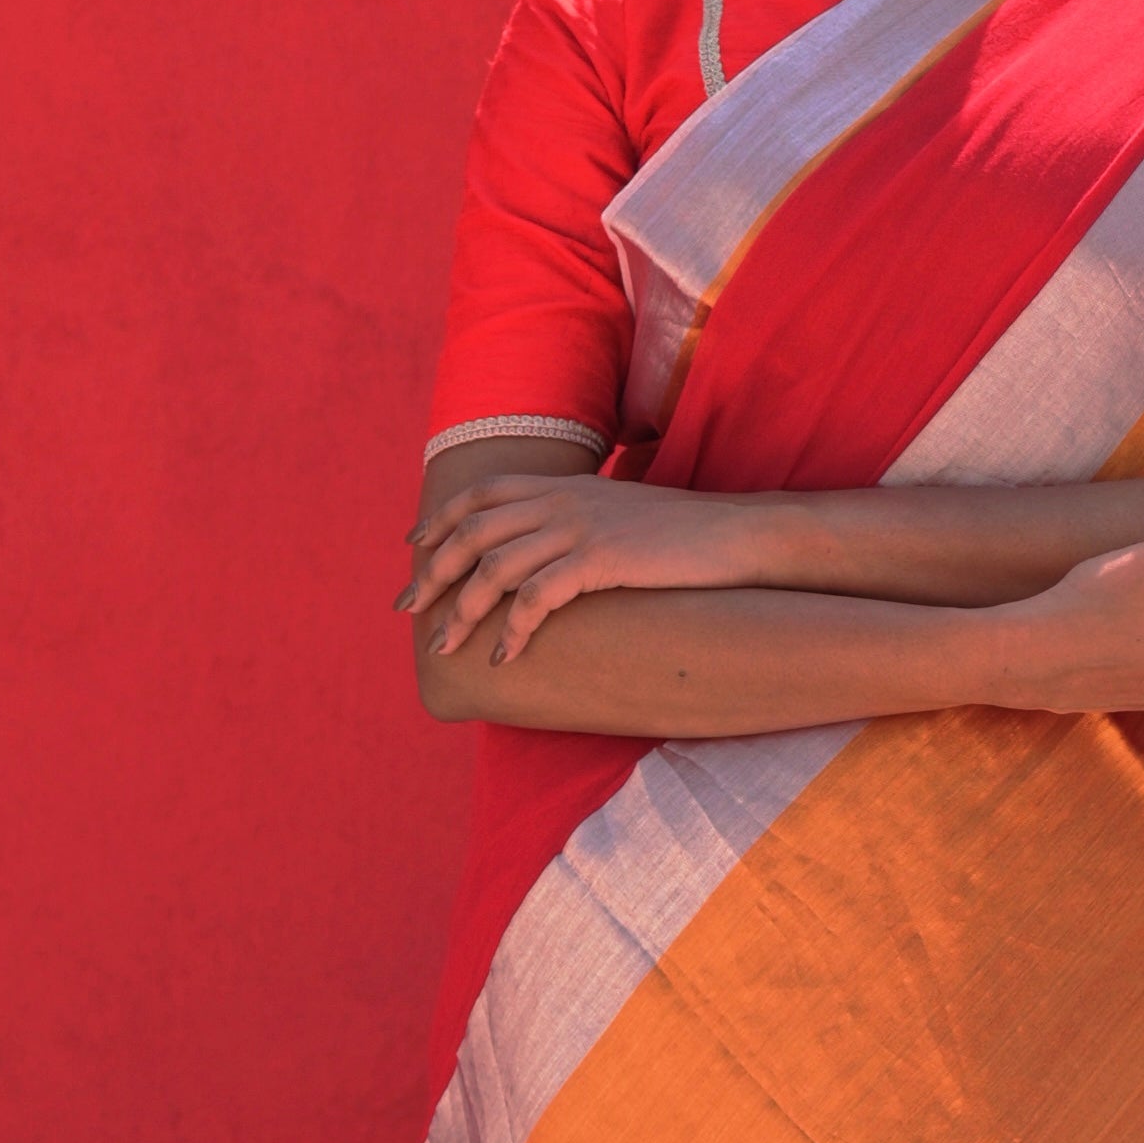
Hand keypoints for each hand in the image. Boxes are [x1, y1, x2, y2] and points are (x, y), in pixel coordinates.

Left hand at [401, 468, 763, 668]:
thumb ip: (577, 520)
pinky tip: (504, 657)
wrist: (735, 535)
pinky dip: (512, 630)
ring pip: (494, 567)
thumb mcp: (618, 514)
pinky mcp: (599, 560)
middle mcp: (561, 500)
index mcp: (561, 485)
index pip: (480, 494)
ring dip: (463, 611)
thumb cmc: (682, 535)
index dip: (440, 519)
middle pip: (472, 531)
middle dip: (432, 572)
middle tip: (408, 610)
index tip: (414, 549)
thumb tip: (552, 548)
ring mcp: (578, 527)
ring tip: (446, 647)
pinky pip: (536, 597)